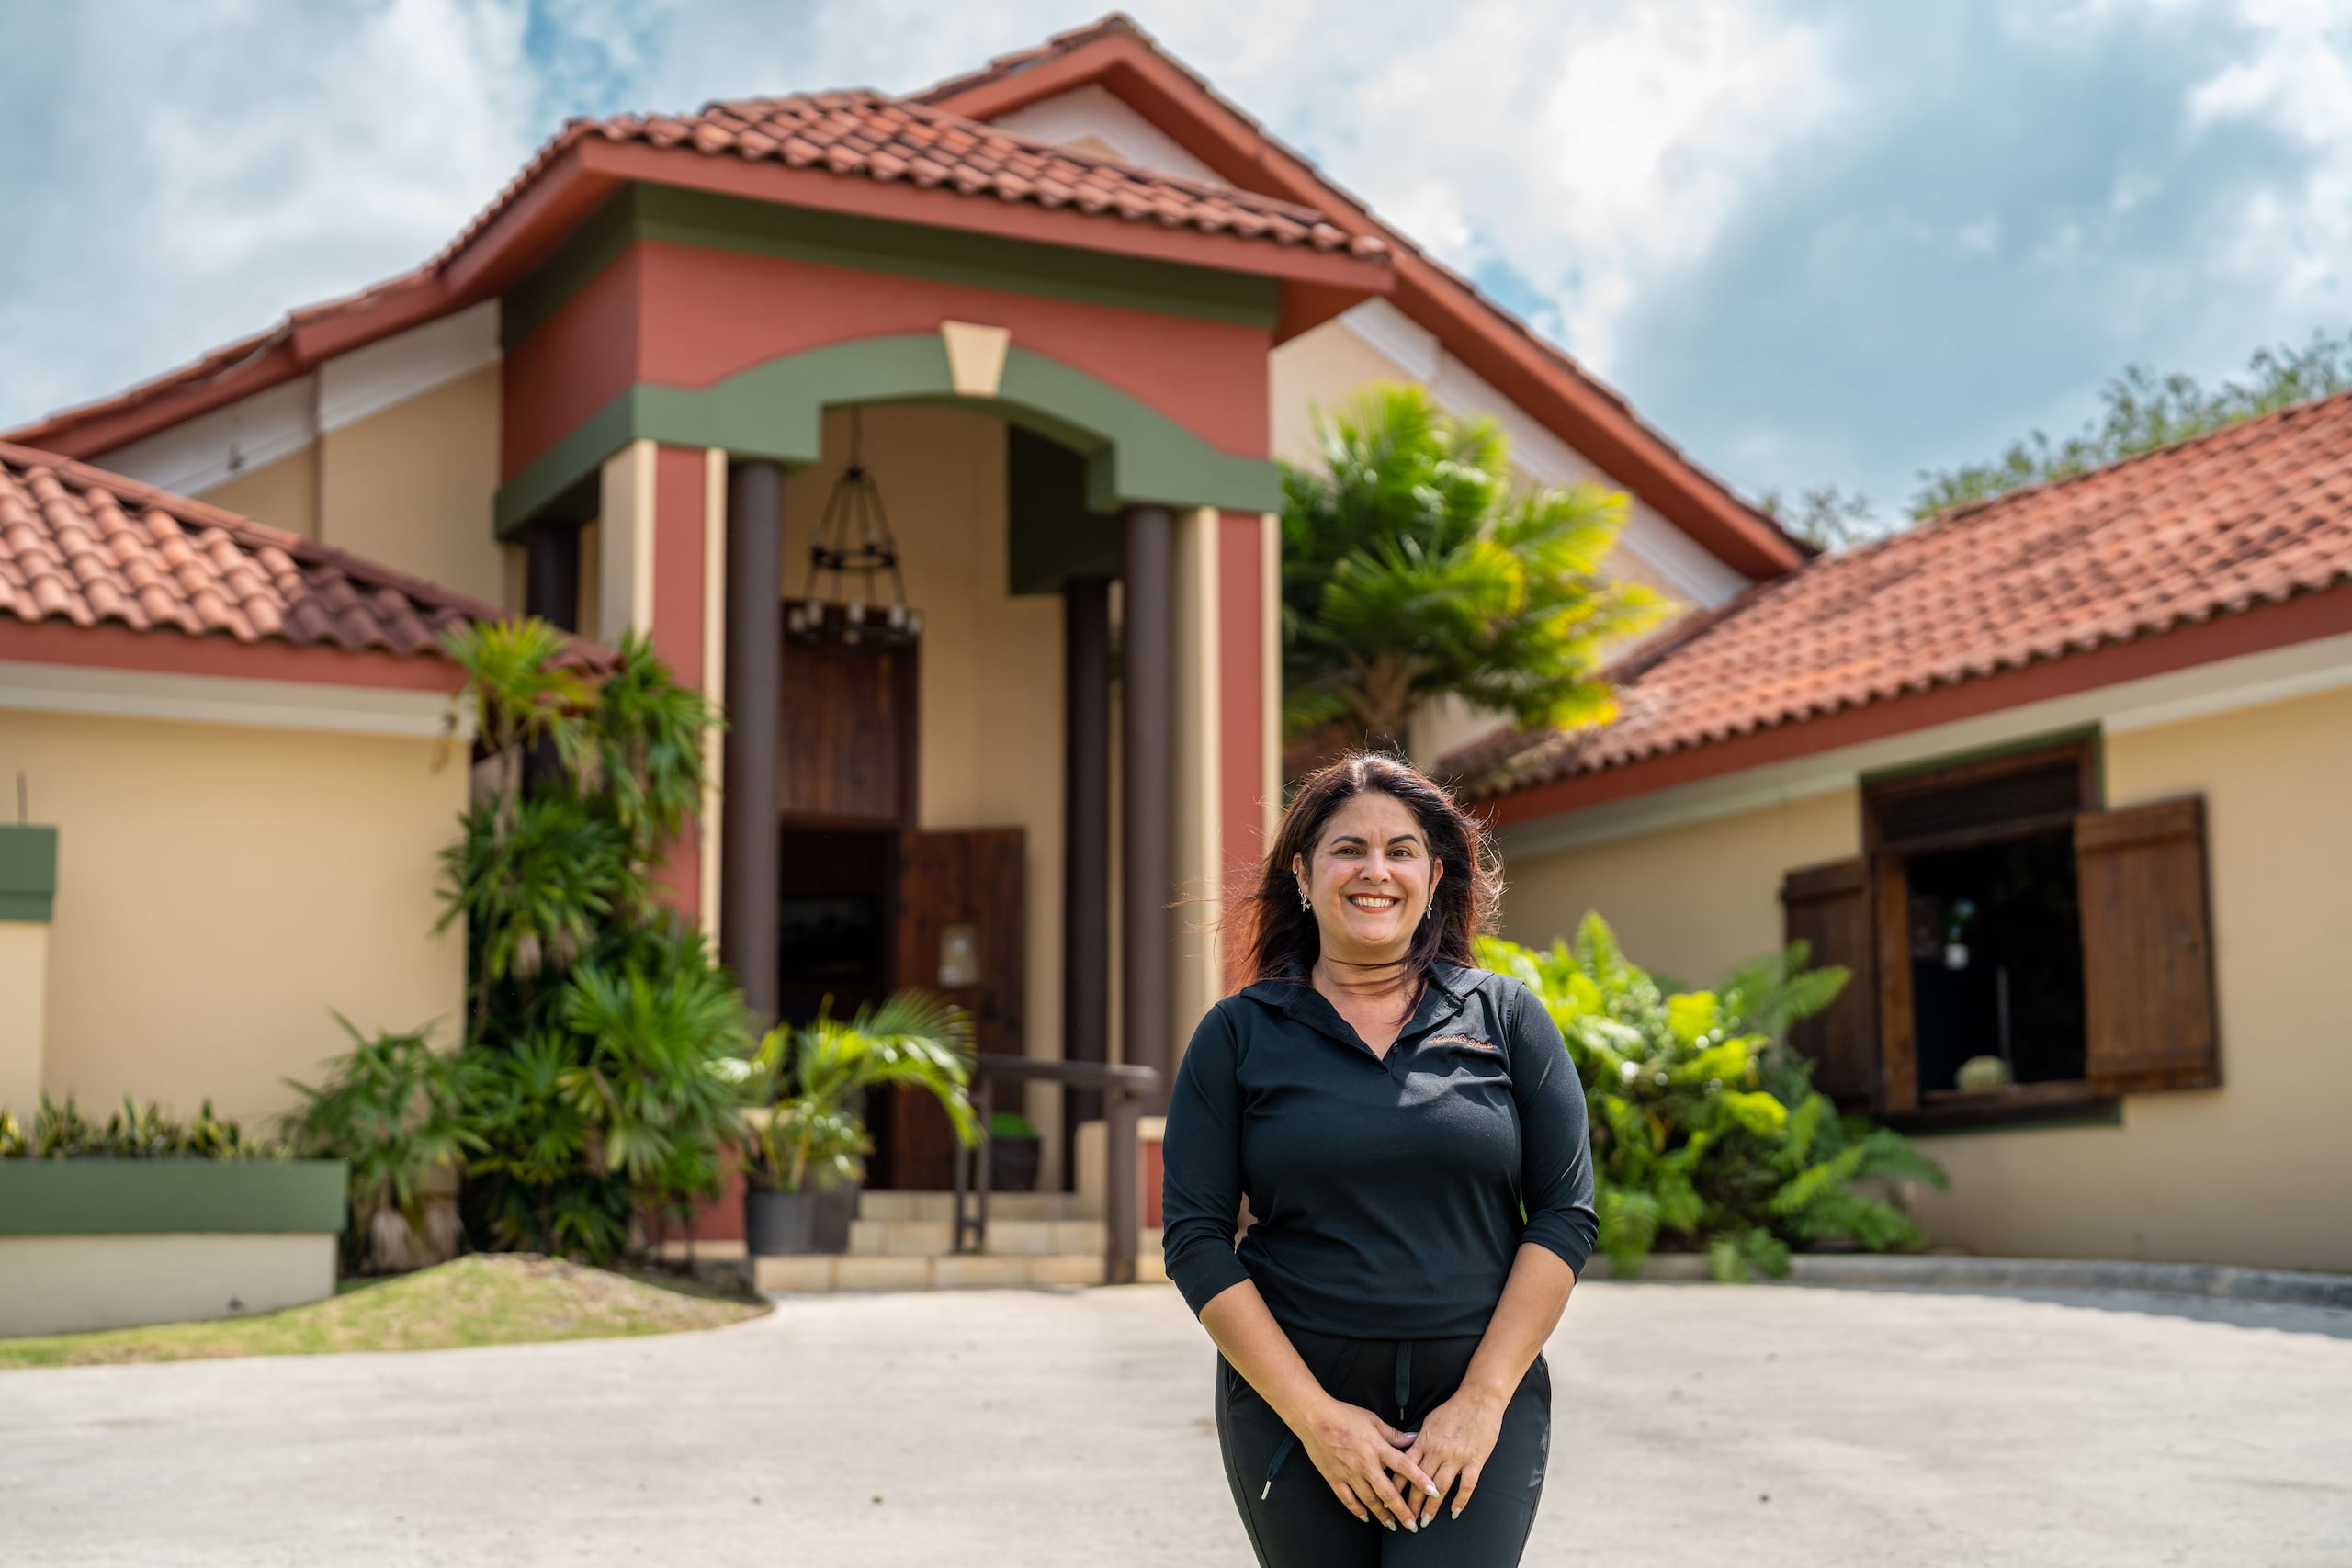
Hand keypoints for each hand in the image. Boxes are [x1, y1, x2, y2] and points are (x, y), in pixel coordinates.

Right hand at [1294, 1396, 1439, 1531]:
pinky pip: (1348, 1499)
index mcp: (1377, 1448)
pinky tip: (1365, 1517)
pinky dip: (1357, 1510)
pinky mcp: (1335, 1478)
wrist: (1315, 1418)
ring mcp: (1349, 1474)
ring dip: (1382, 1515)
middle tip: (1413, 1525)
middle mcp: (1365, 1464)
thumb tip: (1413, 1439)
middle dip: (1402, 1510)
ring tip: (1392, 1525)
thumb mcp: (1373, 1420)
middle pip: (1388, 1492)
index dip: (1420, 1479)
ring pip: (1369, 1500)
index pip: (1404, 1466)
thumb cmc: (1344, 1415)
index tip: (1434, 1491)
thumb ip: (1394, 1434)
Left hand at [1397, 1383, 1505, 1525]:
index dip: (1396, 1486)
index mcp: (1425, 1441)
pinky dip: (1460, 1501)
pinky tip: (1454, 1512)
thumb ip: (1419, 1440)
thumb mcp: (1430, 1421)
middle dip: (1411, 1504)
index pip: (1405, 1468)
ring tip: (1425, 1521)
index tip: (1388, 1501)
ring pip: (1440, 1487)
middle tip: (1406, 1520)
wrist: (1479, 1399)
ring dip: (1432, 1507)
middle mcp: (1438, 1451)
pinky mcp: (1475, 1461)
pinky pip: (1466, 1486)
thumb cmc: (1453, 1409)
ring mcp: (1457, 1457)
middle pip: (1420, 1482)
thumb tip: (1406, 1454)